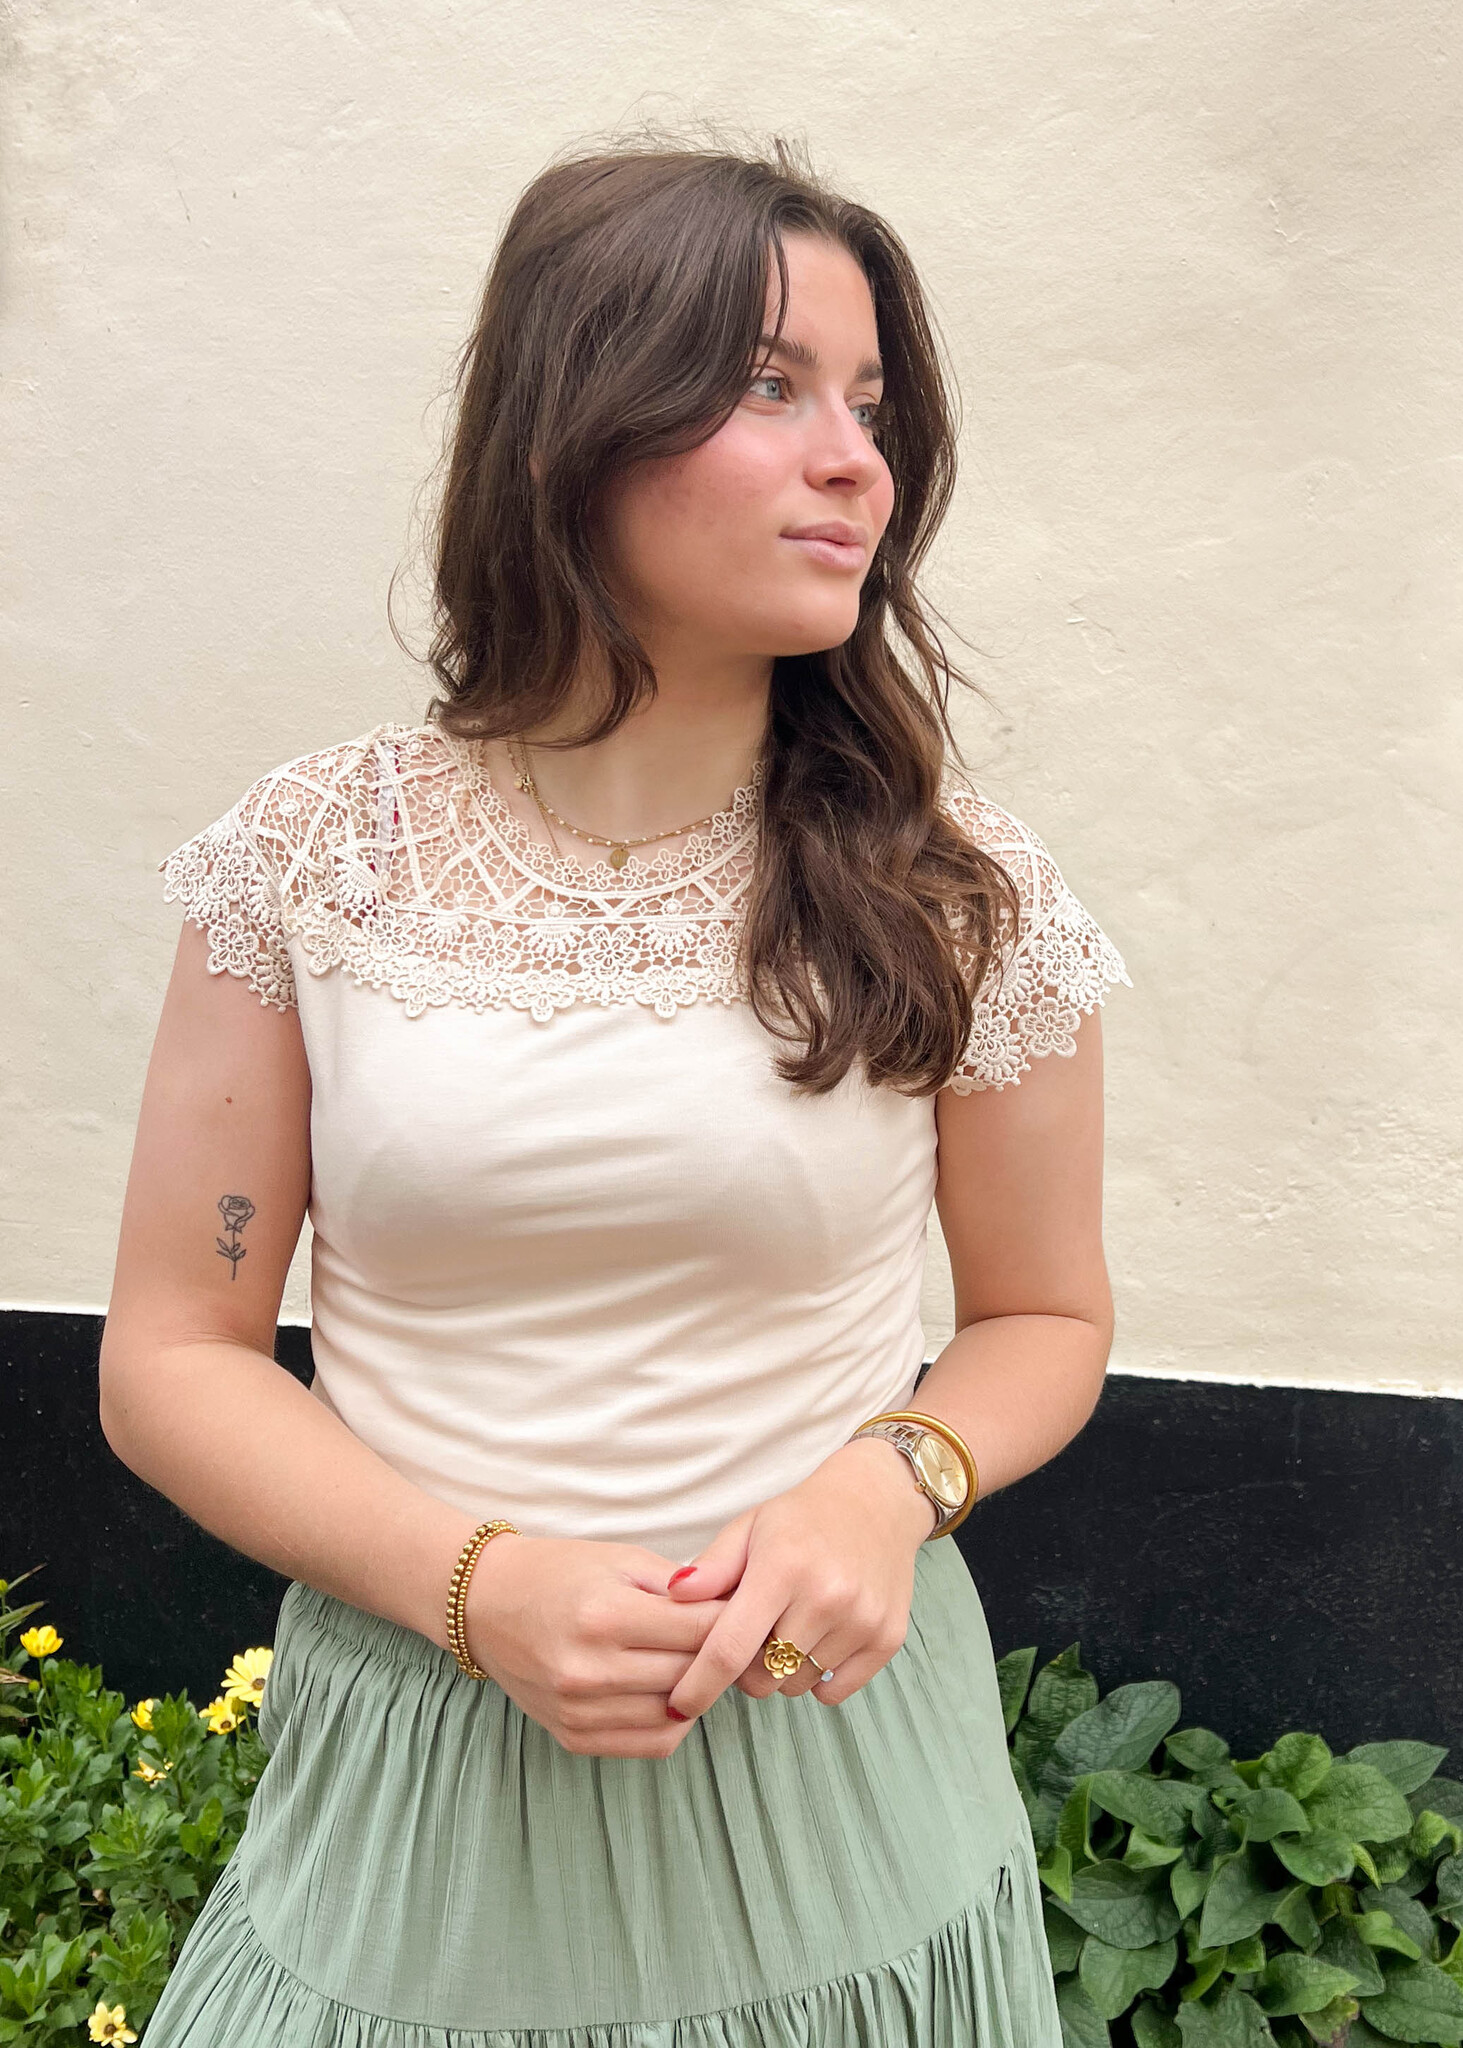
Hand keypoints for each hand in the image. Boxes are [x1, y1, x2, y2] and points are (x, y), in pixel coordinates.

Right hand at [462, 1532, 731, 1758]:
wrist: (486, 1604)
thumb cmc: (559, 1571)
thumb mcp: (621, 1559)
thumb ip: (680, 1587)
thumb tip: (738, 1606)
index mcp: (605, 1615)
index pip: (700, 1630)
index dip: (733, 1619)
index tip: (748, 1610)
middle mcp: (590, 1670)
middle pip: (691, 1674)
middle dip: (722, 1656)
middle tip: (739, 1639)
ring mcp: (579, 1710)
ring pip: (677, 1714)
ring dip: (700, 1691)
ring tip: (705, 1664)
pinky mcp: (573, 1736)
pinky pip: (650, 1744)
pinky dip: (674, 1722)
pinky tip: (674, 1693)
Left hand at [661, 1436, 937, 1720]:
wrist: (877, 1501)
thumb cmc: (802, 1518)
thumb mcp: (750, 1527)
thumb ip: (711, 1567)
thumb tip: (673, 1596)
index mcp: (782, 1568)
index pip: (729, 1648)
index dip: (698, 1686)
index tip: (676, 1707)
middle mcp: (826, 1597)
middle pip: (762, 1678)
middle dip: (744, 1669)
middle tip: (751, 1635)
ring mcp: (862, 1621)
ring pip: (795, 1686)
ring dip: (782, 1671)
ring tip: (789, 1627)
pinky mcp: (887, 1639)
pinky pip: (834, 1692)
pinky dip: (818, 1679)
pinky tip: (818, 1640)